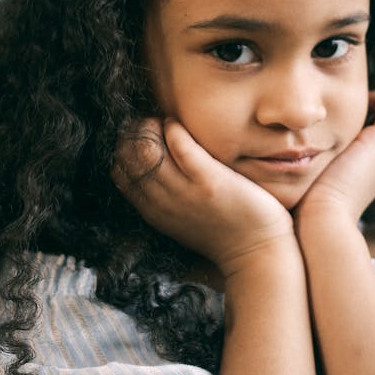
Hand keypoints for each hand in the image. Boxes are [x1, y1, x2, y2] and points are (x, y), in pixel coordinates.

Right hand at [111, 117, 294, 277]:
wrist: (256, 252)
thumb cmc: (224, 230)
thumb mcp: (181, 218)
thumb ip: (163, 196)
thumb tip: (151, 161)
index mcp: (153, 211)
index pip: (118, 172)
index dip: (123, 147)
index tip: (139, 135)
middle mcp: (163, 202)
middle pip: (129, 157)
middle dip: (135, 132)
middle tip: (151, 122)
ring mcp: (184, 192)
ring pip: (147, 148)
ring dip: (151, 126)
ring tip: (164, 122)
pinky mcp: (208, 181)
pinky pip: (180, 144)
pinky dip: (174, 128)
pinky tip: (179, 125)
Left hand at [294, 91, 374, 226]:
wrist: (323, 224)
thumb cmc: (305, 214)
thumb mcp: (302, 189)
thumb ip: (295, 175)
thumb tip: (263, 169)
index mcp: (364, 177)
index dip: (365, 127)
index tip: (340, 115)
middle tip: (352, 98)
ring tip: (359, 93)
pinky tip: (361, 94)